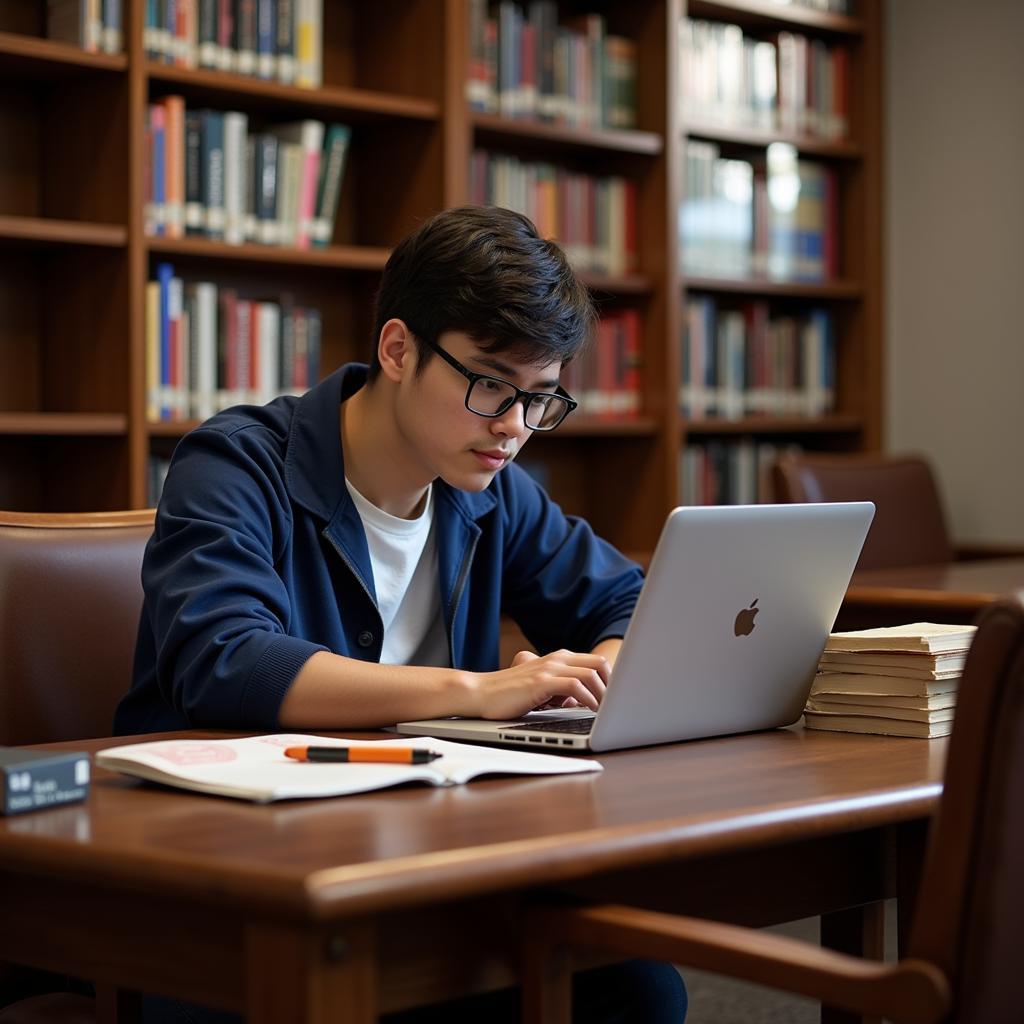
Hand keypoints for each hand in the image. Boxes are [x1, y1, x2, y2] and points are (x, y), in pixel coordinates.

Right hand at [464, 649, 608, 719]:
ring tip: (604, 710)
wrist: (480, 694)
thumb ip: (562, 689)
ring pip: (590, 673)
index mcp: (558, 658)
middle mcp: (556, 659)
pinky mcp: (541, 682)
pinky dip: (587, 698)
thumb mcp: (541, 688)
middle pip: (598, 664)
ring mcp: (548, 669)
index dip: (610, 679)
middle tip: (614, 706)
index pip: (595, 662)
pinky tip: (588, 709)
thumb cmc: (510, 695)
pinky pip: (574, 685)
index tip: (616, 698)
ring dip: (602, 694)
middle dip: (612, 685)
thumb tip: (585, 702)